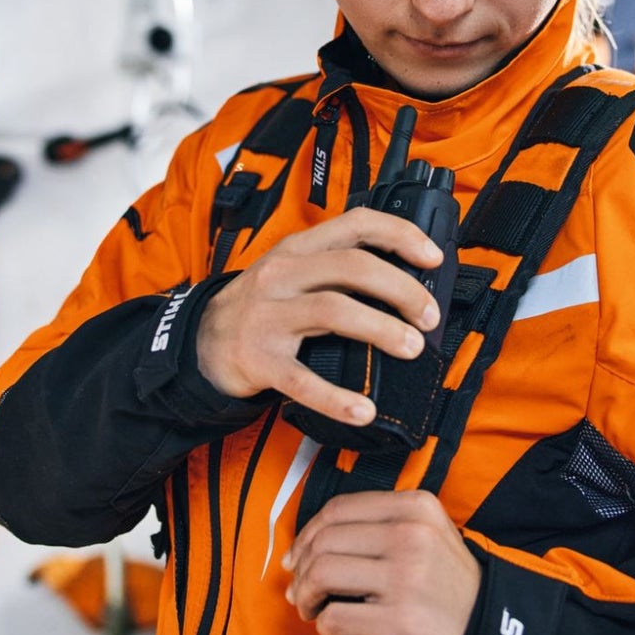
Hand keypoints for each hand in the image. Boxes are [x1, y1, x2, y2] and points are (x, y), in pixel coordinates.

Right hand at [196, 207, 441, 426]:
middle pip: (352, 267)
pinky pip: (303, 380)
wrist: (201, 343)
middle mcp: (282, 275)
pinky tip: (363, 409)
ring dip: (381, 329)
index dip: (400, 236)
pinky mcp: (258, 360)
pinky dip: (337, 398)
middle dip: (402, 289)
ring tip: (412, 347)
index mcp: (297, 249)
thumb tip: (407, 281)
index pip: (356, 225)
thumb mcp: (291, 271)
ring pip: (334, 311)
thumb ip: (336, 267)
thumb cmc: (260, 307)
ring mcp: (268, 317)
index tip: (433, 257)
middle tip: (429, 316)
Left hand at [283, 489, 480, 634]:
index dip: (307, 534)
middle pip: (325, 540)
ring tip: (312, 609)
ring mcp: (406, 578)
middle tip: (301, 591)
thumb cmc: (448, 589)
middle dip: (302, 569)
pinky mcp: (398, 620)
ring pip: (322, 574)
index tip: (298, 557)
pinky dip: (325, 626)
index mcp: (416, 507)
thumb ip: (378, 527)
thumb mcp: (429, 536)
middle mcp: (411, 535)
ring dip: (305, 596)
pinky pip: (334, 617)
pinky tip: (336, 630)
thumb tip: (309, 545)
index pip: (339, 509)